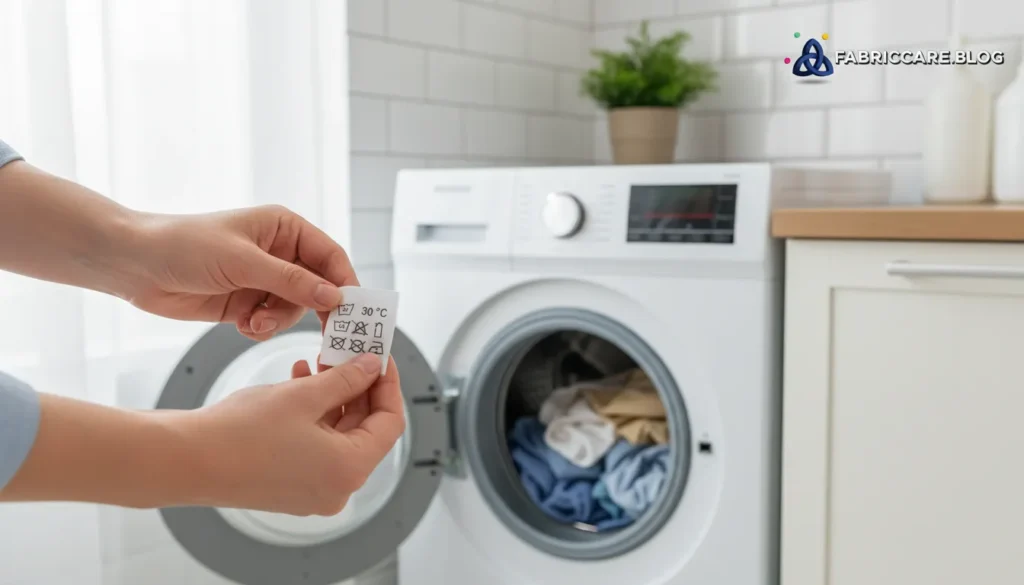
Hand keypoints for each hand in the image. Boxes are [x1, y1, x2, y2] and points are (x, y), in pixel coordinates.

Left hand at [121, 205, 356, 339]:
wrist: (134, 265)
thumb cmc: (185, 245)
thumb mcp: (243, 261)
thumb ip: (292, 281)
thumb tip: (334, 297)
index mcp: (284, 229)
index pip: (331, 256)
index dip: (345, 283)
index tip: (354, 312)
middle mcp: (279, 253)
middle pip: (318, 287)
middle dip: (315, 309)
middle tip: (326, 335)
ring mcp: (262, 279)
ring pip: (295, 309)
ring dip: (278, 320)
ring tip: (253, 323)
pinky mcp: (245, 303)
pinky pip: (271, 322)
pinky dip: (261, 328)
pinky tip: (241, 325)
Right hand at [193, 353, 404, 514]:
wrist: (186, 460)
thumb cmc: (240, 434)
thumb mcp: (304, 395)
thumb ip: (346, 379)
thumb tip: (372, 367)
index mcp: (349, 470)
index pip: (390, 422)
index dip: (388, 384)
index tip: (380, 356)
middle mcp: (337, 488)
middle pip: (365, 429)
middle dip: (358, 387)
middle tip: (350, 352)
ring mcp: (314, 491)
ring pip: (339, 434)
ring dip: (333, 396)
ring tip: (318, 361)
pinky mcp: (292, 486)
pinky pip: (317, 445)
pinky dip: (314, 415)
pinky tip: (299, 382)